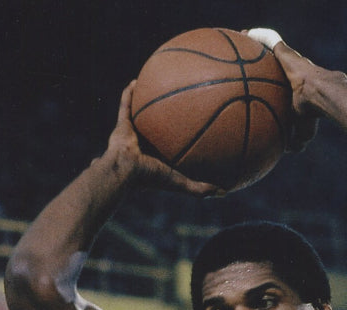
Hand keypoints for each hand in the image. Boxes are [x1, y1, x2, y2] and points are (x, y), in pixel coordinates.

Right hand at [107, 83, 223, 196]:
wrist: (125, 171)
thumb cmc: (152, 178)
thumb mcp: (181, 182)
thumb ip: (201, 189)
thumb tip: (225, 193)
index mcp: (157, 160)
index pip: (171, 149)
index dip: (180, 141)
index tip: (193, 131)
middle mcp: (144, 146)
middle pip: (156, 129)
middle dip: (164, 119)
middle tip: (177, 106)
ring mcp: (132, 135)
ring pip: (140, 116)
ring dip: (146, 104)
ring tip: (156, 88)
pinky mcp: (121, 125)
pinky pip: (125, 105)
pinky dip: (129, 93)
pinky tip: (138, 80)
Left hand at [246, 29, 319, 150]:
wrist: (318, 95)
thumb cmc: (310, 115)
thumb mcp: (302, 134)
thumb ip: (293, 142)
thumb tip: (286, 150)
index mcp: (292, 89)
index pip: (277, 84)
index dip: (267, 83)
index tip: (255, 84)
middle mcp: (289, 72)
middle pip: (270, 63)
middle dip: (258, 60)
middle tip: (243, 61)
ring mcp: (288, 60)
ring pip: (268, 47)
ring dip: (255, 42)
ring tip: (239, 39)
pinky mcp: (285, 52)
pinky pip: (269, 39)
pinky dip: (257, 35)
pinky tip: (244, 34)